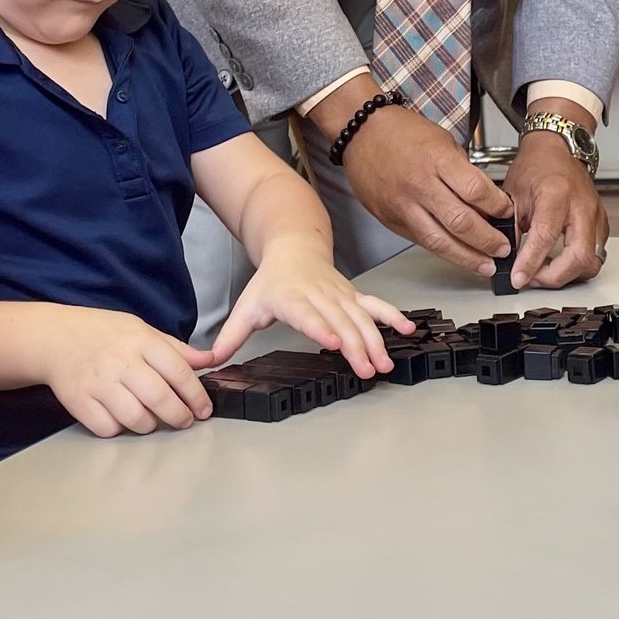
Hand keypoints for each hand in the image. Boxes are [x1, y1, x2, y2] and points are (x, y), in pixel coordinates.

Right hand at [38, 307, 218, 437]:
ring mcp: (99, 383)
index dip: (196, 396)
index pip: (179, 372)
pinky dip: (119, 429)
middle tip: (184, 421)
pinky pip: (108, 428)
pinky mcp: (79, 401)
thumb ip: (176, 349)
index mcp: (141, 341)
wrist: (55, 337)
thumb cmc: (101, 333)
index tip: (204, 409)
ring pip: (136, 418)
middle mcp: (121, 362)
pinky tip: (121, 418)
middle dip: (179, 417)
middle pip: (160, 399)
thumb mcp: (141, 330)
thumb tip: (210, 360)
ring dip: (150, 425)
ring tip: (151, 419)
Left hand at [219, 241, 412, 377]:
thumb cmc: (270, 282)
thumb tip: (209, 363)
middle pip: (340, 322)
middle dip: (356, 346)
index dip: (321, 329)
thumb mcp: (246, 307)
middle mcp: (319, 296)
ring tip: (384, 364)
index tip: (334, 344)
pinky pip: (376, 305)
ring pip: (361, 318)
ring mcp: (340, 295)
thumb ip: (230, 337)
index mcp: (290, 298)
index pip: (307, 315)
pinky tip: (408, 330)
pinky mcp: (353, 296)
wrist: (294, 247)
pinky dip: (393, 316)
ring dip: (376, 341)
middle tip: (367, 371)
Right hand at [339, 104, 513, 274]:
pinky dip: (443, 251)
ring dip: (467, 258)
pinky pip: (421, 241)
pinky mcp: (391, 220)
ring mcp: (403, 206)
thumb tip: (486, 200)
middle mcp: (420, 185)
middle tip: (503, 248)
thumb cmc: (402, 132)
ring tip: (485, 265)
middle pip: (461, 222)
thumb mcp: (442, 140)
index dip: (497, 207)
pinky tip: (458, 256)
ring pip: (440, 241)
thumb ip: (463, 171)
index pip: (475, 191)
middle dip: (488, 240)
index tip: (507, 214)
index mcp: (437, 160)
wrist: (362, 133)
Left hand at [503, 133, 604, 288]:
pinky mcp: (601, 225)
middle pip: (579, 258)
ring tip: (543, 272)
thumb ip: (509, 227)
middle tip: (531, 279)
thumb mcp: (513, 194)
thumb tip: (504, 257)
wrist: (558, 149)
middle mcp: (581, 207)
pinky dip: (576, 266)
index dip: (530, 263)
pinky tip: (558, 263)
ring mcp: (595, 217)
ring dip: (566, 275)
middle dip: (553, 277)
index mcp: (556, 195)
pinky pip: (595, 255)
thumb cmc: (536, 166)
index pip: (546, 237)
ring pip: (591, 262)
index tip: (517, 278)